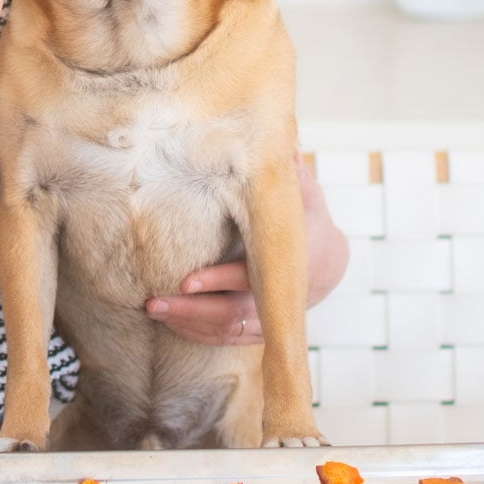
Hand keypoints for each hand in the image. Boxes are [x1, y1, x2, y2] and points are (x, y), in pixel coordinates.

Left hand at [145, 150, 348, 345]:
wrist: (330, 261)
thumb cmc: (308, 219)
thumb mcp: (306, 196)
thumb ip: (292, 176)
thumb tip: (283, 145)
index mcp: (289, 262)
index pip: (249, 278)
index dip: (218, 280)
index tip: (186, 281)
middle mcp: (279, 296)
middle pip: (231, 312)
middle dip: (191, 309)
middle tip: (154, 301)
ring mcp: (270, 317)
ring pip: (226, 330)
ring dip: (188, 323)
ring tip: (153, 309)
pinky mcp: (262, 328)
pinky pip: (228, 339)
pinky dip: (198, 334)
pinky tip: (172, 323)